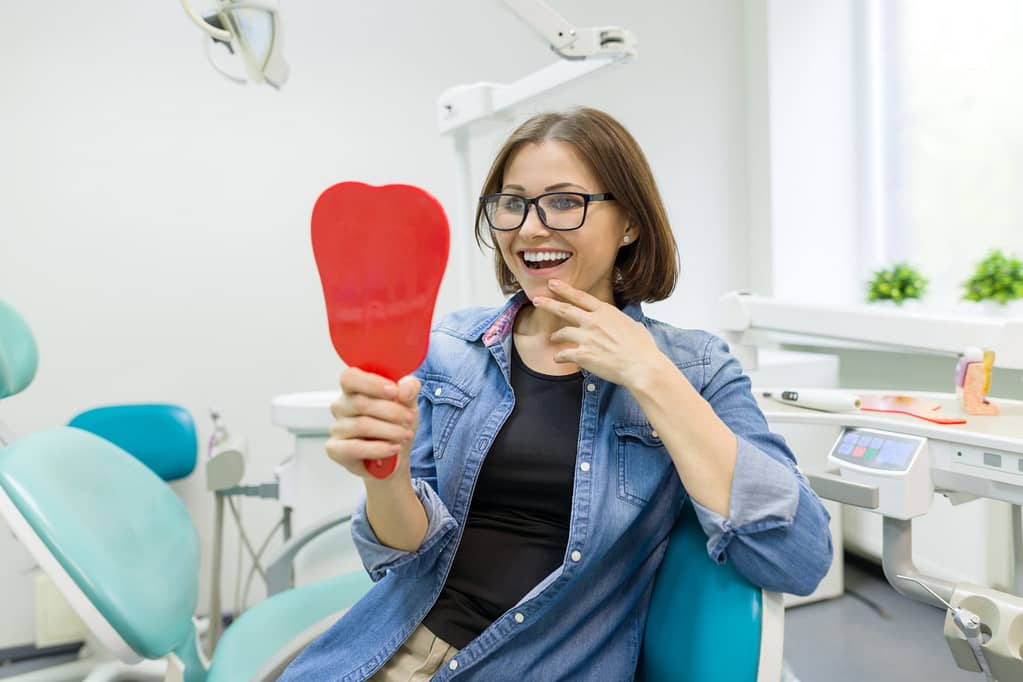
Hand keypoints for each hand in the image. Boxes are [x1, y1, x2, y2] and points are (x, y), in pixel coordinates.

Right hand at [326, 367, 420, 482]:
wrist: (396, 453)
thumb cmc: (396, 423)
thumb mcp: (409, 402)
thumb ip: (409, 388)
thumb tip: (403, 390)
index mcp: (354, 388)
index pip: (350, 377)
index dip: (371, 383)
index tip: (394, 391)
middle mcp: (341, 406)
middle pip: (361, 403)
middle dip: (391, 411)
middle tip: (408, 419)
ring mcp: (336, 428)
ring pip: (361, 425)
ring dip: (389, 431)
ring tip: (405, 435)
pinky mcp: (336, 449)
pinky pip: (354, 448)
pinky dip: (378, 448)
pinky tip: (392, 448)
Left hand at [532, 279, 667, 388]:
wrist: (641, 366)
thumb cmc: (643, 349)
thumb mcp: (634, 326)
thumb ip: (624, 322)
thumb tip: (627, 324)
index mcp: (606, 312)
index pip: (580, 297)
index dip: (564, 289)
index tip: (552, 283)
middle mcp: (593, 321)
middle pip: (564, 309)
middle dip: (548, 303)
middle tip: (536, 299)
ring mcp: (586, 338)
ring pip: (562, 333)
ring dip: (556, 336)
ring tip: (553, 338)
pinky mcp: (582, 355)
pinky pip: (563, 354)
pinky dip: (559, 357)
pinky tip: (558, 359)